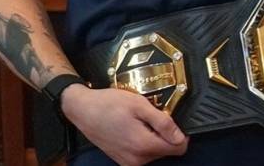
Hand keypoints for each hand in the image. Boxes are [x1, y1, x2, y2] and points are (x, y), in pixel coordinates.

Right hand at [61, 85, 188, 165]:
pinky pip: (143, 154)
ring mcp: (128, 162)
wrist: (83, 110)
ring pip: (155, 153)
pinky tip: (133, 128)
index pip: (178, 149)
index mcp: (143, 146)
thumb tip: (180, 137)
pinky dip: (143, 142)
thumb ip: (163, 122)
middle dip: (165, 134)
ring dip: (154, 138)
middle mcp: (137, 160)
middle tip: (151, 116)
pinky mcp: (122, 160)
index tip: (172, 120)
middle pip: (167, 151)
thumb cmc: (110, 104)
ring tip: (140, 121)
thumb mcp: (140, 105)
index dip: (181, 134)